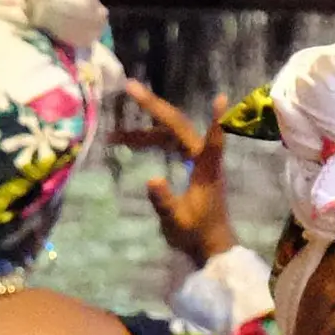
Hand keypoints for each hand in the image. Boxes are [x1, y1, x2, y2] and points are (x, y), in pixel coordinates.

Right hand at [115, 83, 235, 259]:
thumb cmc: (196, 235)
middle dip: (154, 107)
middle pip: (179, 126)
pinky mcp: (189, 165)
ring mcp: (196, 161)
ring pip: (170, 133)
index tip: (220, 97)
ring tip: (114, 132)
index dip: (215, 121)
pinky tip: (126, 142)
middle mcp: (203, 160)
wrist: (210, 246)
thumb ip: (164, 201)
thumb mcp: (176, 222)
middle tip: (130, 87)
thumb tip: (152, 179)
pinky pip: (168, 144)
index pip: (212, 141)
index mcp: (206, 171)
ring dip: (145, 128)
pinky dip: (148, 140)